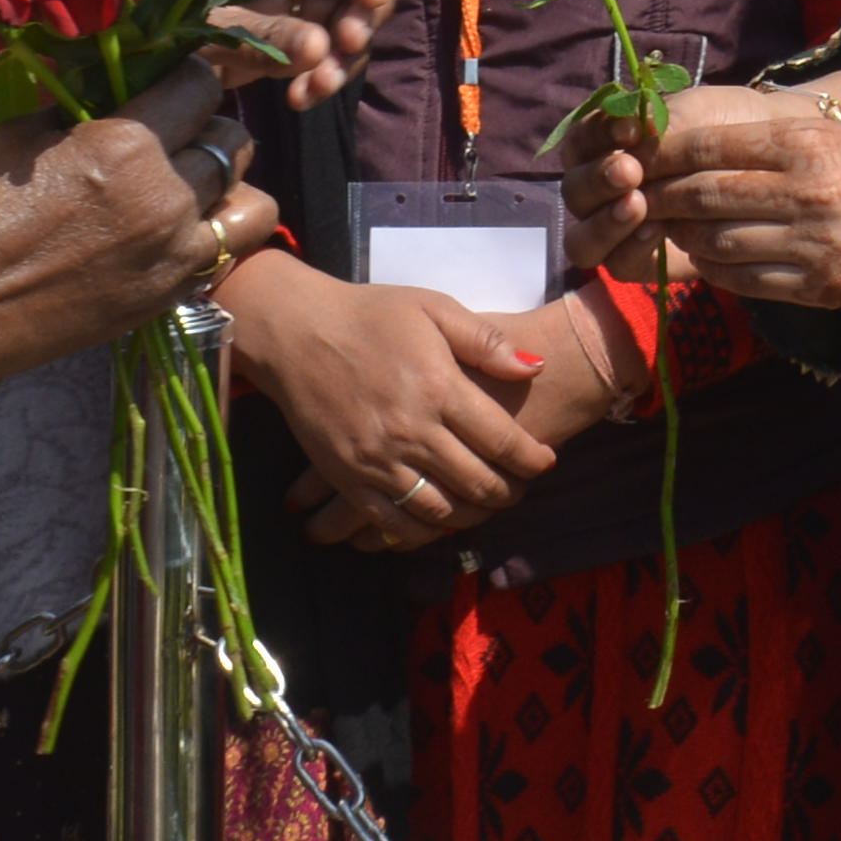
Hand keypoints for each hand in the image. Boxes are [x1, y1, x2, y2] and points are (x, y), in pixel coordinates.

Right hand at [0, 64, 279, 392]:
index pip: (200, 84)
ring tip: (189, 187)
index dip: (187, 75)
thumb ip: (80, 112)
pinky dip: (213, 238)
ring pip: (250, 205)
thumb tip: (112, 95)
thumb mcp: (17, 136)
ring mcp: (170, 257)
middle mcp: (164, 199)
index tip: (168, 82)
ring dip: (228, 188)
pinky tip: (172, 233)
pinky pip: (223, 257)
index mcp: (125, 145)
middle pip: (232, 141)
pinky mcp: (162, 301)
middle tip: (174, 134)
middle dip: (208, 128)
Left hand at [195, 0, 379, 111]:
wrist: (116, 23)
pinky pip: (312, 49)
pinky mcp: (280, 26)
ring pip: (337, 22)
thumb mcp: (205, 12)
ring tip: (317, 90)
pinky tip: (301, 99)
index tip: (368, 8)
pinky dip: (312, 75)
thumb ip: (265, 27)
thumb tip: (322, 49)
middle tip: (339, 57)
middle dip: (353, 25)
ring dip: (336, 60)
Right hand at [221, 252, 568, 547]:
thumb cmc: (370, 315)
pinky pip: (391, 523)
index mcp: (439, 388)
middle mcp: (411, 431)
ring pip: (439, 510)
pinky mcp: (347, 477)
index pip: (502, 441)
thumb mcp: (434, 308)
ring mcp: (376, 460)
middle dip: (508, 492)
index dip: (532, 459)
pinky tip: (437, 522)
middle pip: (477, 483)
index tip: (545, 462)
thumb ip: (486, 340)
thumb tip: (535, 368)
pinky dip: (421, 532)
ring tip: (485, 505)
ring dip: (471, 516)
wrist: (295, 332)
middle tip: (520, 488)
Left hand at [639, 82, 840, 309]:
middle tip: (632, 198)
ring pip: (720, 243)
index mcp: (804, 146)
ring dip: (683, 237)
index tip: (636, 158)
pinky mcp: (822, 288)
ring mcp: (816, 246)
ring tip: (667, 228)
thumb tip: (679, 155)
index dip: (664, 156)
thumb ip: (755, 144)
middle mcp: (809, 194)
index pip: (711, 148)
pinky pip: (747, 282)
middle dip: (660, 198)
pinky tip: (706, 256)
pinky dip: (716, 269)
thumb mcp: (819, 133)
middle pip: (707, 197)